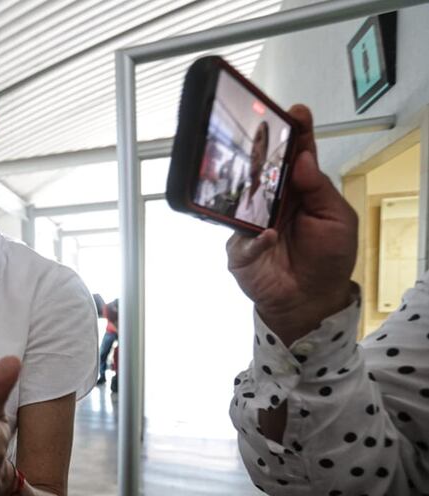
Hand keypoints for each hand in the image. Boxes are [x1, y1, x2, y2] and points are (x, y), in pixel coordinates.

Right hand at [226, 105, 357, 344]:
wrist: (310, 300)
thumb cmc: (328, 259)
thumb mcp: (338, 220)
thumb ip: (320, 189)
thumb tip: (303, 159)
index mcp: (300, 189)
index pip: (296, 155)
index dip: (295, 132)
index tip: (295, 112)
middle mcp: (273, 200)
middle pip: (264, 169)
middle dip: (262, 149)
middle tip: (262, 131)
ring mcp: (252, 223)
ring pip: (243, 198)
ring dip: (249, 187)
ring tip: (258, 178)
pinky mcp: (239, 250)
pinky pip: (241, 241)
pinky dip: (254, 240)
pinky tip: (268, 237)